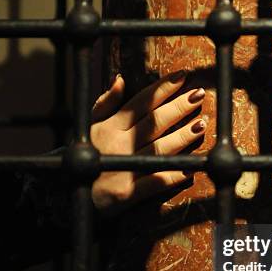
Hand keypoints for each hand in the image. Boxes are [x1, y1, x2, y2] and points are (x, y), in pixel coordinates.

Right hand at [90, 72, 205, 217]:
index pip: (141, 102)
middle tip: (200, 95)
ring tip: (201, 125)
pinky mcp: (127, 194)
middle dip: (179, 107)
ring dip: (182, 137)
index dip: (163, 88)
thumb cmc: (89, 155)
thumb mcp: (91, 126)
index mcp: (111, 126)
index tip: (183, 76)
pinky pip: (154, 183)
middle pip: (154, 122)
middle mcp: (119, 144)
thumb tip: (120, 79)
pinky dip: (172, 176)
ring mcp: (124, 169)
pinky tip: (190, 168)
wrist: (70, 193)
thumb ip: (105, 103)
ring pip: (159, 149)